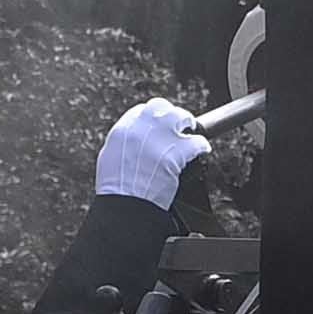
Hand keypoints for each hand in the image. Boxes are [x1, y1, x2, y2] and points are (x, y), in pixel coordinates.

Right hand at [97, 98, 211, 204]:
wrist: (126, 205)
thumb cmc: (117, 189)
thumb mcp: (110, 158)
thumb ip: (123, 144)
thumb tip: (132, 141)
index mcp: (123, 130)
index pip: (141, 110)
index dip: (152, 116)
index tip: (157, 122)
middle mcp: (142, 128)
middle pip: (160, 107)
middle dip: (170, 113)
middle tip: (177, 122)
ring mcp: (160, 138)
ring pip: (180, 116)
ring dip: (187, 122)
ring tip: (191, 129)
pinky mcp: (177, 153)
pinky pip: (197, 141)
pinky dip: (202, 145)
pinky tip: (202, 149)